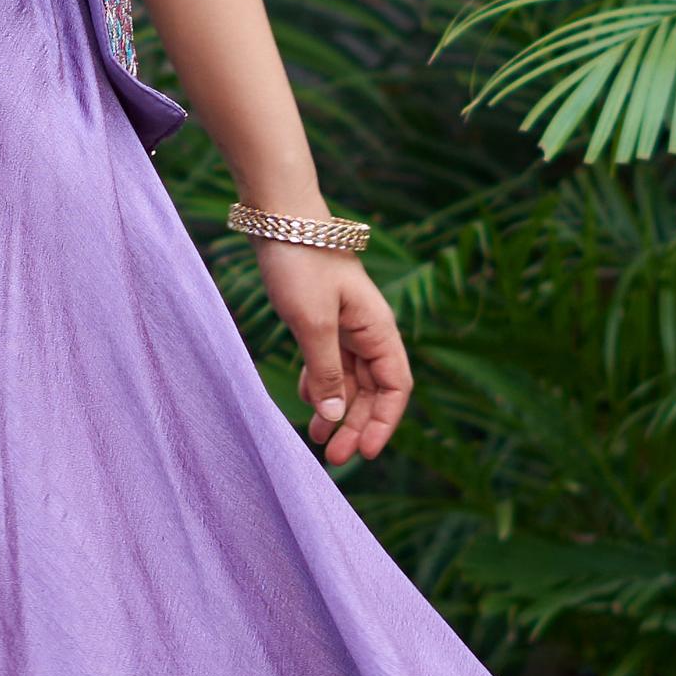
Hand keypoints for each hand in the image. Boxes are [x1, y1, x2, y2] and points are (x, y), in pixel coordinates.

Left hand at [255, 243, 410, 470]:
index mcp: (378, 329)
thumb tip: (336, 417)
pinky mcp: (323, 319)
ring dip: (338, 410)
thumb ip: (327, 372)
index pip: (396, 387)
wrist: (279, 217)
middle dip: (356, 425)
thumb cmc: (301, 263)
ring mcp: (346, 325)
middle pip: (373, 390)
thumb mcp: (312, 323)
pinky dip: (322, 385)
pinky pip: (330, 363)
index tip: (365, 453)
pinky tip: (307, 402)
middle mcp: (368, 330)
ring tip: (318, 440)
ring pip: (350, 380)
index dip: (384, 423)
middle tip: (333, 458)